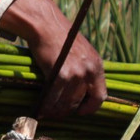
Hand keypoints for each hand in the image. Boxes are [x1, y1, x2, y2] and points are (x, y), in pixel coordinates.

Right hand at [0, 0, 105, 118]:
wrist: (46, 25)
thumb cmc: (59, 37)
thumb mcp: (81, 52)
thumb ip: (84, 69)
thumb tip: (79, 90)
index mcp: (97, 66)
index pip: (100, 97)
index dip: (89, 108)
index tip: (79, 111)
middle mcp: (90, 71)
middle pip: (80, 102)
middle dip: (67, 111)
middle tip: (57, 113)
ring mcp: (76, 74)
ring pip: (66, 103)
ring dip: (55, 111)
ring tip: (46, 114)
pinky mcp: (61, 75)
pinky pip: (53, 98)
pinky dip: (46, 106)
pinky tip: (40, 109)